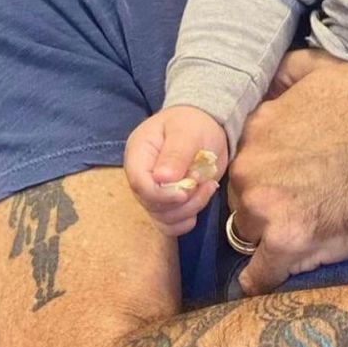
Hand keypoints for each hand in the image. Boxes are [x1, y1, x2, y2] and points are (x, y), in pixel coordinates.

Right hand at [124, 105, 226, 234]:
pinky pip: (170, 224)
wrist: (205, 124)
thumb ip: (175, 154)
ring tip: (208, 187)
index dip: (161, 194)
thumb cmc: (193, 122)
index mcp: (138, 154)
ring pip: (163, 217)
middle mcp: (141, 176)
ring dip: (189, 209)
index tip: (184, 192)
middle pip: (151, 204)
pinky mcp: (168, 202)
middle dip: (182, 202)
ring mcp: (154, 191)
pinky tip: (202, 201)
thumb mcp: (186, 132)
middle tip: (205, 184)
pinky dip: (186, 220)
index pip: (140, 184)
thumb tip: (162, 178)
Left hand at [229, 51, 347, 294]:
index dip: (266, 172)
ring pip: (249, 234)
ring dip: (270, 239)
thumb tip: (269, 80)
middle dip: (266, 204)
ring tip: (306, 238)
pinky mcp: (288, 242)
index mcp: (258, 126)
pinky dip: (267, 279)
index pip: (243, 159)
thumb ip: (286, 71)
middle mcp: (250, 165)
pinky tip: (277, 277)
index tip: (286, 180)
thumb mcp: (325, 66)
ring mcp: (265, 204)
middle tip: (305, 207)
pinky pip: (260, 275)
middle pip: (242, 197)